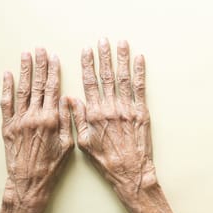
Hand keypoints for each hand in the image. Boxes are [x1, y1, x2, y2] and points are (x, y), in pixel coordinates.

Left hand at [0, 48, 73, 212]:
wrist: (28, 183)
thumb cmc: (52, 166)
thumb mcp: (68, 144)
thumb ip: (67, 120)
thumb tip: (68, 99)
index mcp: (51, 119)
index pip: (53, 89)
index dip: (54, 71)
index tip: (55, 57)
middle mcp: (34, 116)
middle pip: (37, 85)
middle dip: (40, 65)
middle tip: (40, 49)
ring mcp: (19, 120)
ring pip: (22, 90)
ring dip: (24, 71)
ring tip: (26, 55)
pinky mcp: (7, 127)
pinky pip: (6, 103)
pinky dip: (7, 88)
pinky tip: (8, 75)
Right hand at [70, 39, 156, 200]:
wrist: (131, 172)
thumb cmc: (106, 161)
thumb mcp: (85, 142)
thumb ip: (78, 119)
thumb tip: (70, 98)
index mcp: (95, 114)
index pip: (90, 83)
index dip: (88, 65)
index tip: (86, 50)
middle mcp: (111, 108)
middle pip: (107, 76)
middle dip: (105, 56)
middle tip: (103, 40)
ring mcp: (128, 109)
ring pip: (124, 78)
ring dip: (122, 59)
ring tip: (121, 43)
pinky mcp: (142, 113)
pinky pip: (141, 88)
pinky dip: (140, 72)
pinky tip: (139, 59)